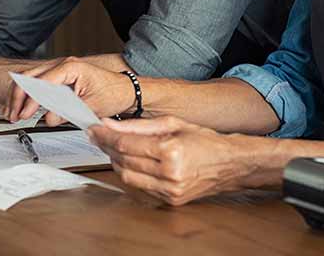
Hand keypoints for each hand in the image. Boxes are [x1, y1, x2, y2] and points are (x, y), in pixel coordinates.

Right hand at [3, 57, 134, 124]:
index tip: (25, 114)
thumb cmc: (113, 93)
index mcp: (71, 67)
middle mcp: (64, 64)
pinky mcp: (61, 77)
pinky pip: (38, 82)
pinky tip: (21, 106)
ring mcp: (61, 69)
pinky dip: (28, 94)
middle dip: (18, 96)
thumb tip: (48, 117)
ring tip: (14, 113)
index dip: (31, 100)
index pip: (42, 82)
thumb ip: (67, 111)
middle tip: (15, 115)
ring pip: (30, 78)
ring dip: (20, 95)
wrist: (125, 90)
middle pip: (30, 77)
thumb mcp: (90, 106)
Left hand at [88, 116, 252, 205]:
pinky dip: (131, 174)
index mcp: (171, 150)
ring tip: (113, 147)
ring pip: (128, 177)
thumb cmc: (204, 139)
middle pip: (124, 161)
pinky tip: (129, 161)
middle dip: (107, 147)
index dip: (106, 136)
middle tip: (98, 135)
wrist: (229, 164)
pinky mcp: (170, 201)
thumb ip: (139, 125)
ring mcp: (169, 190)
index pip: (126, 144)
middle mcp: (169, 174)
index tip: (94, 128)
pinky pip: (140, 188)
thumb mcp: (173, 123)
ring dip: (116, 162)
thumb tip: (111, 124)